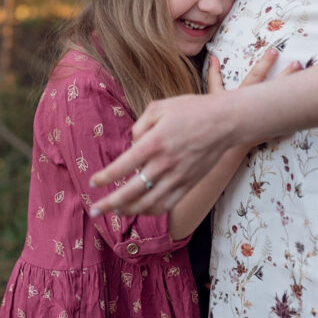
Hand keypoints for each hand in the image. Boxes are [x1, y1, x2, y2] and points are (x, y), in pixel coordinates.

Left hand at [89, 50, 296, 216]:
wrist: (225, 122)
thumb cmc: (191, 110)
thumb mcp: (159, 107)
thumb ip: (139, 125)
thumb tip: (131, 144)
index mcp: (154, 143)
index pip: (122, 166)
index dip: (105, 177)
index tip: (93, 182)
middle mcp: (164, 163)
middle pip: (131, 192)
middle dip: (110, 203)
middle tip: (95, 210)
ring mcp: (178, 177)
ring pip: (148, 204)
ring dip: (128, 210)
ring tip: (115, 211)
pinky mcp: (189, 184)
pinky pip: (166, 205)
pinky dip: (151, 210)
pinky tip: (140, 209)